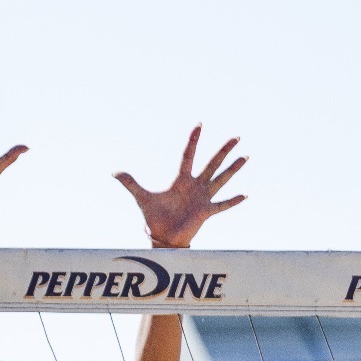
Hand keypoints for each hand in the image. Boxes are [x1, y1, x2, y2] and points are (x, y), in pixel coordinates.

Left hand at [114, 126, 247, 248]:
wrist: (161, 236)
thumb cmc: (154, 216)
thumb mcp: (142, 197)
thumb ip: (130, 183)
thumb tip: (114, 172)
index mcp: (180, 179)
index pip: (188, 155)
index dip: (193, 140)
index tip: (199, 124)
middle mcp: (195, 185)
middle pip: (212, 163)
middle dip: (223, 150)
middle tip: (236, 136)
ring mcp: (202, 198)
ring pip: (221, 179)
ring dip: (233, 169)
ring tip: (246, 156)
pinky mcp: (206, 211)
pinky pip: (222, 205)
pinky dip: (233, 201)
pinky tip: (245, 195)